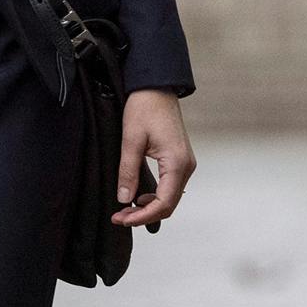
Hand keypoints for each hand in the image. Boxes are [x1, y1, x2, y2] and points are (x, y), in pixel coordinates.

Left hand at [114, 90, 194, 229]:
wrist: (156, 86)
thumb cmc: (145, 107)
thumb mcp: (131, 140)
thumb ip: (128, 172)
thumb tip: (124, 199)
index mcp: (177, 163)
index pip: (163, 203)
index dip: (142, 216)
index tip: (122, 219)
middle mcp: (186, 166)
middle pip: (168, 204)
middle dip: (144, 215)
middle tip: (119, 218)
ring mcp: (185, 163)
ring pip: (169, 197)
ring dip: (148, 207)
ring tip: (125, 209)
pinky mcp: (179, 160)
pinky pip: (169, 186)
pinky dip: (154, 196)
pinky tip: (137, 196)